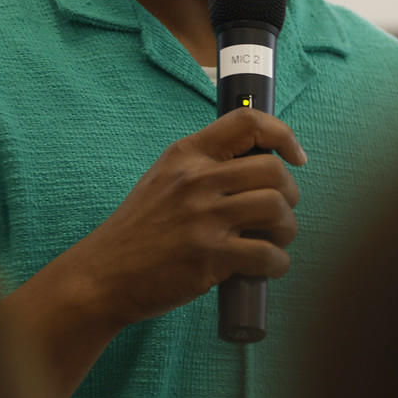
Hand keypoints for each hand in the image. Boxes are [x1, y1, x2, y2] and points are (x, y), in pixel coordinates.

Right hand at [5, 106, 305, 397]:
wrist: (102, 275)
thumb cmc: (138, 231)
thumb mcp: (163, 180)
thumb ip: (203, 168)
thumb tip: (259, 165)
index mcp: (187, 155)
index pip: (246, 122)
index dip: (282, 135)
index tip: (295, 156)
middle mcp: (196, 180)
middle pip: (273, 171)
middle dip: (290, 194)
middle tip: (281, 213)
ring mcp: (203, 218)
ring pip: (277, 209)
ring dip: (287, 229)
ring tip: (274, 241)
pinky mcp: (209, 256)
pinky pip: (267, 254)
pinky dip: (278, 263)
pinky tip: (267, 267)